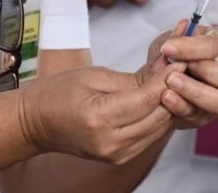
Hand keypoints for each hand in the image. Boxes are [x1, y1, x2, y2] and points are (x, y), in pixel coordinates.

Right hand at [18, 63, 184, 164]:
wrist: (36, 123)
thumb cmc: (58, 93)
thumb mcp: (94, 76)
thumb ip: (133, 78)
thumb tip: (166, 70)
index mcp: (99, 117)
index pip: (147, 98)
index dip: (168, 78)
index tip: (181, 59)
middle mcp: (110, 142)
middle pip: (158, 115)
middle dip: (173, 90)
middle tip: (180, 66)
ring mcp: (116, 154)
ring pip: (159, 128)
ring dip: (169, 104)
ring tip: (172, 81)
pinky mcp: (120, 158)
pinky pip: (150, 136)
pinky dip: (157, 118)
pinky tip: (158, 100)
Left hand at [139, 20, 217, 128]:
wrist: (159, 81)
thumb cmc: (171, 55)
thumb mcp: (168, 41)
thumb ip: (175, 36)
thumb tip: (184, 26)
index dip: (192, 48)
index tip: (167, 48)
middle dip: (209, 73)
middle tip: (178, 70)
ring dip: (196, 93)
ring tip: (169, 85)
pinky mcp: (212, 114)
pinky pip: (205, 115)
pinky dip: (183, 106)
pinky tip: (166, 98)